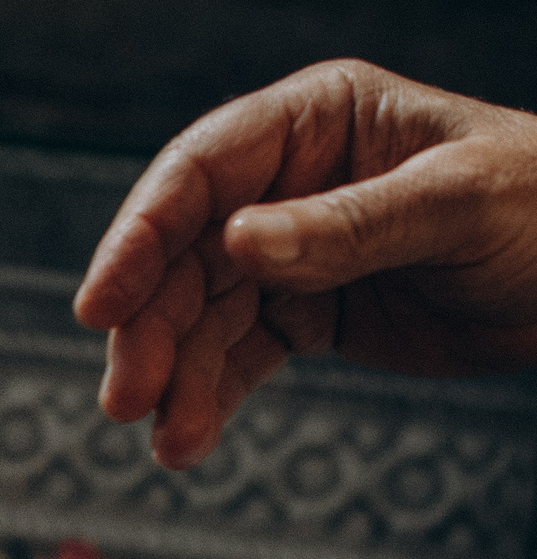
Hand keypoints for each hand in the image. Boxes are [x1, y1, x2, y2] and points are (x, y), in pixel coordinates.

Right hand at [76, 59, 536, 469]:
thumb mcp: (455, 205)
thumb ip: (346, 227)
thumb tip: (242, 243)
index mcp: (317, 122)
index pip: (199, 173)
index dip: (139, 235)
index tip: (102, 302)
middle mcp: (288, 184)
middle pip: (183, 255)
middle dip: (151, 329)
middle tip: (129, 394)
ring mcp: (293, 252)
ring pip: (200, 316)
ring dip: (176, 378)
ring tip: (168, 434)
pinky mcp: (306, 313)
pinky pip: (237, 356)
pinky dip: (209, 398)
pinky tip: (190, 436)